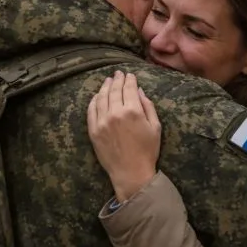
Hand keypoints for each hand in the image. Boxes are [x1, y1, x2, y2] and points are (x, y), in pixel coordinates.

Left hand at [87, 71, 160, 202]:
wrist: (131, 172)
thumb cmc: (147, 151)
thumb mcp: (155, 127)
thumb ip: (148, 106)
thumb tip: (139, 91)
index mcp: (133, 111)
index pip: (129, 88)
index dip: (129, 80)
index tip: (130, 75)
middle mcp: (115, 113)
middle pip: (114, 90)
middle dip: (117, 80)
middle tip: (118, 73)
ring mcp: (102, 121)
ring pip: (101, 98)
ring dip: (105, 87)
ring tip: (108, 81)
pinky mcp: (93, 130)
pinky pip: (91, 110)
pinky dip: (94, 100)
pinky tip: (97, 96)